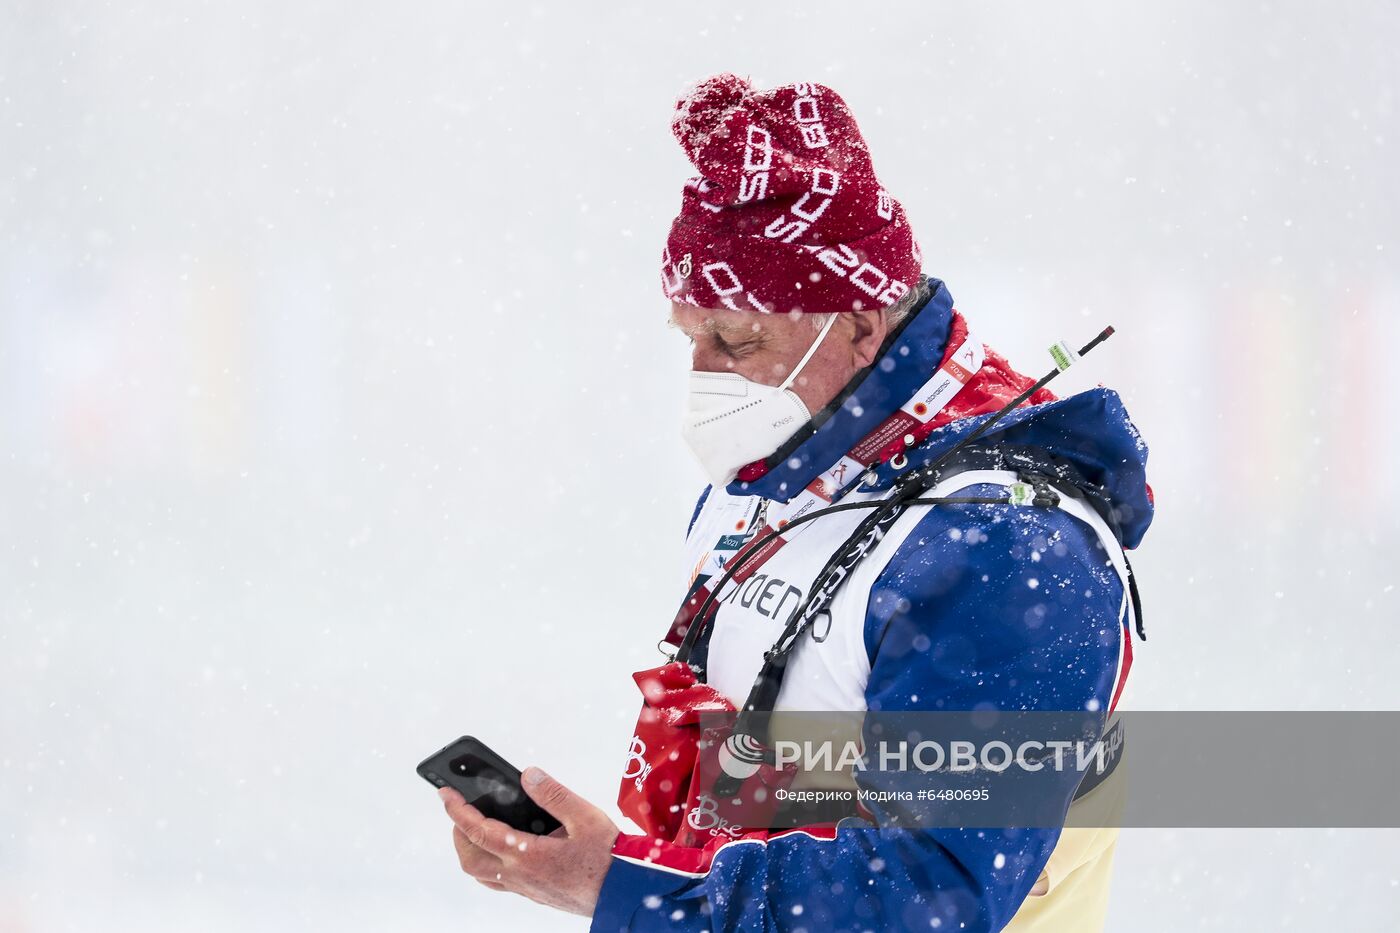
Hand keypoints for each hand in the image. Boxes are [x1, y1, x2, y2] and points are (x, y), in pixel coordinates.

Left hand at [439, 766, 620, 916]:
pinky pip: (499, 882)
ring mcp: (526, 888)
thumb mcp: (585, 817)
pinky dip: (489, 862)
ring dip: (471, 850)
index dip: (457, 810)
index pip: (478, 830)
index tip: (445, 793)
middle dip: (458, 832)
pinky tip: (504, 848)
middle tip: (460, 809)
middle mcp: (520, 876)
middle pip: (470, 858)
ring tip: (476, 827)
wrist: (624, 893)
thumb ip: (554, 794)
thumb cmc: (609, 859)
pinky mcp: (535, 893)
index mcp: (527, 855)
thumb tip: (528, 776)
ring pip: (482, 874)